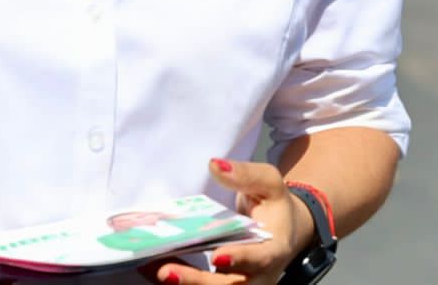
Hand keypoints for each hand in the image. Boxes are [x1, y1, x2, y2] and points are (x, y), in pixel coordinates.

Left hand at [153, 160, 312, 284]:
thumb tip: (215, 165)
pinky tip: (154, 268)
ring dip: (183, 283)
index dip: (239, 259)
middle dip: (197, 281)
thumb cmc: (274, 205)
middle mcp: (259, 274)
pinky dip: (180, 280)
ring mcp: (242, 283)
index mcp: (274, 249)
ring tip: (153, 269)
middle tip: (167, 272)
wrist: (284, 230)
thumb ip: (245, 175)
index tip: (216, 257)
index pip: (259, 258)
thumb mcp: (268, 183)